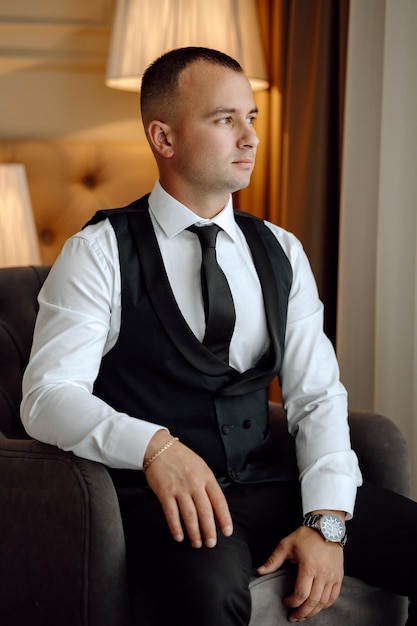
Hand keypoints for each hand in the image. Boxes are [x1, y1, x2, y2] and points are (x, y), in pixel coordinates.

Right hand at [144, 431, 232, 548]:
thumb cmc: (180, 457)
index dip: (224, 518)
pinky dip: (176, 528)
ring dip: (194, 533)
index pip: (219, 501)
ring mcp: (179, 488)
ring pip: (190, 516)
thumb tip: (214, 504)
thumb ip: (207, 483)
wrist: (159, 447)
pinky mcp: (165, 492)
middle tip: (211, 544)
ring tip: (196, 543)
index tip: (227, 532)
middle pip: (205, 512)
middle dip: (209, 531)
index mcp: (206, 476)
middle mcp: (195, 483)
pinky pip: (172, 514)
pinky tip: (179, 536)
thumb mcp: (200, 465)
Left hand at [257, 526, 343, 621]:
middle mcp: (323, 573)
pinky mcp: (339, 576)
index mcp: (309, 567)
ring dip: (313, 612)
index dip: (292, 602)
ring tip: (304, 615)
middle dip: (302, 613)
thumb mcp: (286, 545)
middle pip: (313, 602)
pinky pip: (333, 597)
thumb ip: (273, 560)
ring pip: (324, 602)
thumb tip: (260, 571)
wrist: (326, 527)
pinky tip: (317, 607)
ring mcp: (333, 576)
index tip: (285, 602)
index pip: (301, 594)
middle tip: (293, 617)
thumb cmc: (306, 536)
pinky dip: (325, 605)